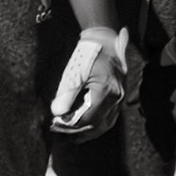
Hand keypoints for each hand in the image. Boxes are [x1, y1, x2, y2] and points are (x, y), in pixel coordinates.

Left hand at [51, 26, 126, 140]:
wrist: (105, 38)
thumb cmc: (90, 52)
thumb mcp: (75, 72)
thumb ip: (66, 93)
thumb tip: (57, 113)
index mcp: (106, 92)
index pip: (88, 119)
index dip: (70, 125)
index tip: (55, 124)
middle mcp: (117, 98)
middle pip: (97, 125)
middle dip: (78, 132)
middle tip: (61, 133)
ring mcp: (120, 97)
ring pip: (106, 124)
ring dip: (89, 132)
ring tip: (73, 137)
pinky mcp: (119, 95)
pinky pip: (109, 116)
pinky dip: (97, 124)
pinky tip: (86, 126)